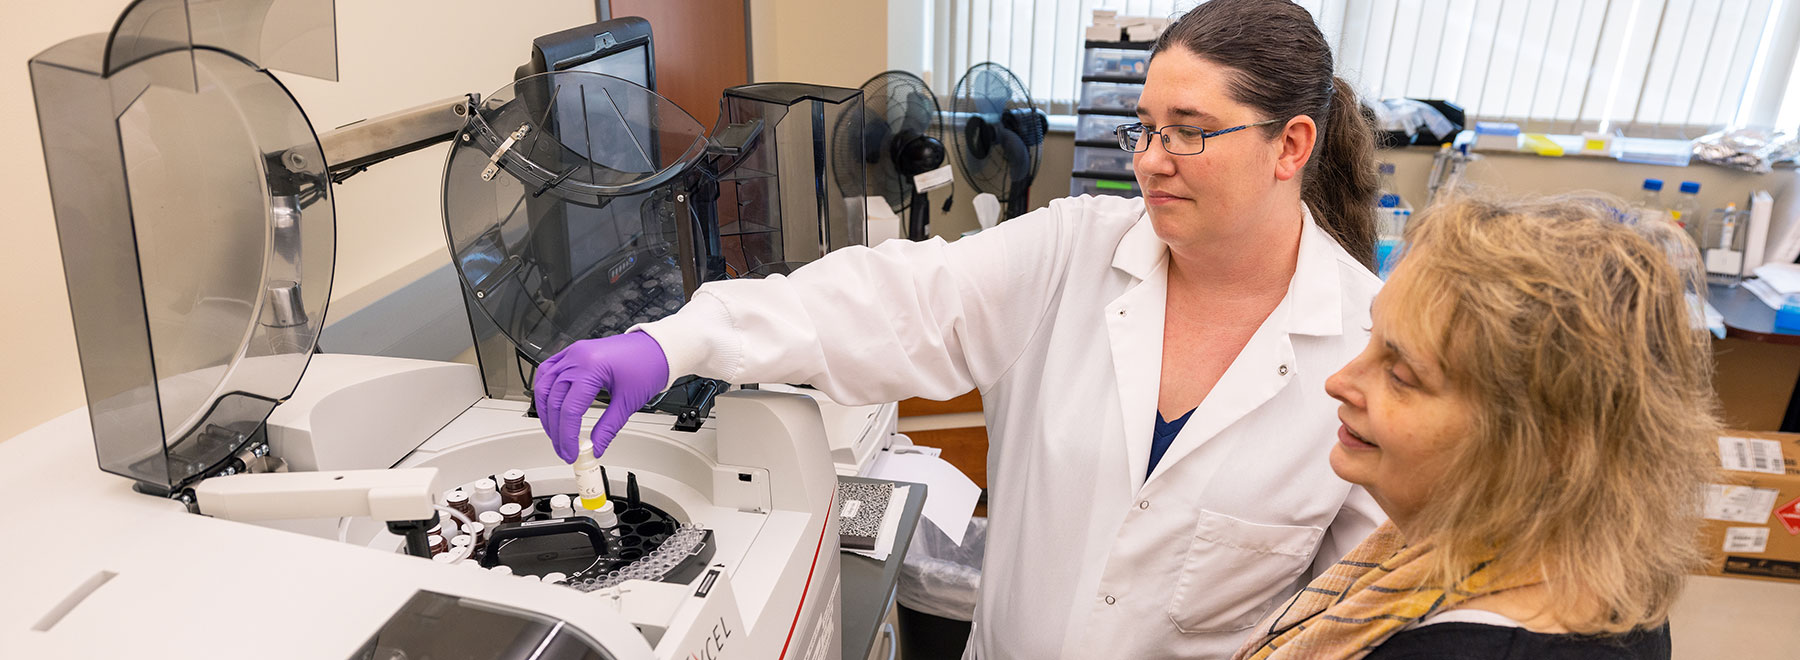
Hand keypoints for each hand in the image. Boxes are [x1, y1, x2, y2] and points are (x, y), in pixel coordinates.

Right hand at [534, 332, 669, 462]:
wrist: (659, 348)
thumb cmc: (649, 365)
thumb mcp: (628, 402)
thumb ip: (608, 428)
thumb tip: (595, 447)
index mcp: (591, 367)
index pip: (569, 410)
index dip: (567, 437)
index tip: (571, 453)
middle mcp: (577, 357)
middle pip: (553, 400)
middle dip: (556, 430)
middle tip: (563, 449)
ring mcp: (573, 353)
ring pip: (544, 385)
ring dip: (546, 412)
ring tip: (555, 432)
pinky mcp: (574, 353)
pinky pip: (549, 371)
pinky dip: (545, 390)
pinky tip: (549, 405)